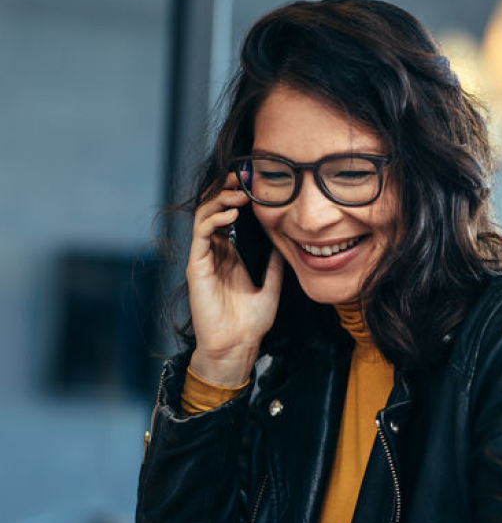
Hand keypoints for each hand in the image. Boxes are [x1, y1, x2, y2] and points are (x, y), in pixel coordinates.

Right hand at [186, 174, 282, 385]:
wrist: (237, 345)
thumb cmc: (251, 322)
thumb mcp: (271, 285)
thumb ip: (273, 264)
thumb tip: (284, 242)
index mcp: (230, 254)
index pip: (229, 216)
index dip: (238, 198)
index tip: (254, 183)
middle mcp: (214, 252)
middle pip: (214, 210)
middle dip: (226, 191)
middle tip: (243, 177)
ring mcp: (203, 258)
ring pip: (204, 217)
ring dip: (220, 200)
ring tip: (239, 193)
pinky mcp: (196, 266)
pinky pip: (201, 235)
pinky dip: (214, 220)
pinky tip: (231, 216)